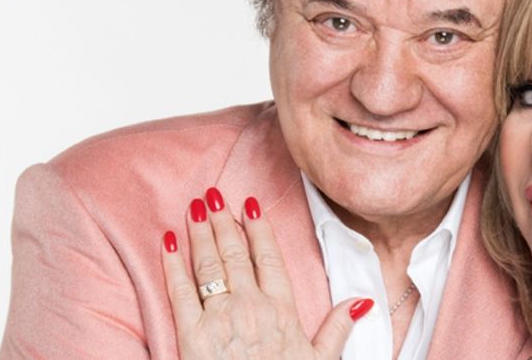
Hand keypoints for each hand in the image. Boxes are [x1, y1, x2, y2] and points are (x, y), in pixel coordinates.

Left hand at [162, 187, 372, 358]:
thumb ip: (337, 328)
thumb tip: (361, 301)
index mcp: (282, 311)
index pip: (269, 258)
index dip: (258, 230)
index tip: (249, 206)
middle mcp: (251, 307)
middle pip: (236, 254)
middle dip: (223, 222)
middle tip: (214, 196)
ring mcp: (219, 319)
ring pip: (209, 265)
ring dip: (200, 234)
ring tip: (194, 208)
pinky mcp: (190, 336)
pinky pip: (179, 292)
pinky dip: (173, 264)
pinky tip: (170, 242)